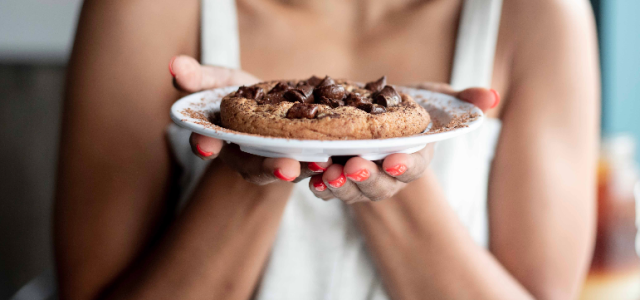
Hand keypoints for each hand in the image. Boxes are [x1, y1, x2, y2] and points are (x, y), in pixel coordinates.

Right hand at [170, 55, 330, 184]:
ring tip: (320, 162)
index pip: (211, 145)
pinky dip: (328, 160)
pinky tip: (343, 155)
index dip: (207, 145)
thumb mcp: (221, 82)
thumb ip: (199, 77)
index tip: (206, 146)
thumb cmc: (244, 94)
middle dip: (271, 168)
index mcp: (223, 142)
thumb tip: (174, 64)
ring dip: (305, 168)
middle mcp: (250, 158)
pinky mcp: (306, 159)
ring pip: (291, 169)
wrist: (278, 106)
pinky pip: (316, 163)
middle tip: (286, 168)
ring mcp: (279, 162)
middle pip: (257, 167)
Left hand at [308, 83, 499, 203]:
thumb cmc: (406, 107)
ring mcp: (363, 180)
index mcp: (414, 157)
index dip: (404, 166)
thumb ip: (460, 99)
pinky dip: (321, 188)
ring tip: (329, 172)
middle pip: (381, 185)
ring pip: (353, 191)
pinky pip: (330, 190)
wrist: (370, 115)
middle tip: (352, 165)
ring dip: (341, 185)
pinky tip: (313, 180)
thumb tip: (489, 96)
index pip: (413, 167)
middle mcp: (389, 175)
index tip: (392, 161)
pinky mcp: (339, 180)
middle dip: (367, 178)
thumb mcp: (432, 98)